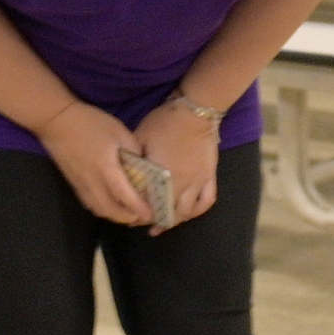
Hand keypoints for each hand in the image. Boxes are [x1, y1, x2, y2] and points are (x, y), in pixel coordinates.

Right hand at [36, 105, 152, 224]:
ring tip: (129, 213)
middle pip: (110, 210)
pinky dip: (103, 209)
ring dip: (115, 216)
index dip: (138, 207)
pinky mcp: (74, 184)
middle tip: (142, 216)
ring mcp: (81, 184)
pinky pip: (90, 204)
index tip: (150, 214)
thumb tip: (144, 166)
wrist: (57, 122)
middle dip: (127, 218)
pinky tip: (111, 205)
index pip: (124, 195)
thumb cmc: (91, 123)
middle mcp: (92, 181)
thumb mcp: (119, 131)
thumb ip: (133, 150)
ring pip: (98, 210)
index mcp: (106, 167)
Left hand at [133, 93, 221, 229]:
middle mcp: (180, 183)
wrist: (195, 111)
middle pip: (167, 212)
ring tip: (164, 223)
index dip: (138, 213)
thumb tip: (124, 174)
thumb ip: (133, 159)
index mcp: (160, 174)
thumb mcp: (140, 137)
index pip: (148, 202)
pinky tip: (187, 214)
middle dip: (155, 221)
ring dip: (174, 220)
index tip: (130, 218)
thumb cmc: (164, 122)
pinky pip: (206, 201)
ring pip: (186, 212)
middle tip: (145, 223)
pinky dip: (197, 211)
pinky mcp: (209, 177)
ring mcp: (197, 182)